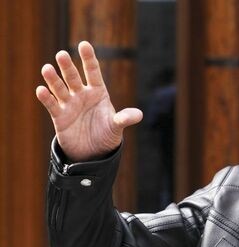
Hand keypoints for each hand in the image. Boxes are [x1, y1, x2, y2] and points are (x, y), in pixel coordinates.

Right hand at [35, 41, 142, 161]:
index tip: (84, 44)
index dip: (88, 58)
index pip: (93, 72)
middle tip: (62, 55)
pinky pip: (52, 105)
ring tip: (47, 69)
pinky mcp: (59, 116)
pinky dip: (46, 98)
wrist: (93, 152)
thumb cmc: (106, 134)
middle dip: (68, 67)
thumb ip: (125, 119)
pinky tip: (41, 90)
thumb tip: (139, 115)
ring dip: (53, 79)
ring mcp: (69, 104)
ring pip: (60, 88)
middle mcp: (82, 95)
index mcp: (98, 92)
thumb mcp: (117, 127)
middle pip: (73, 77)